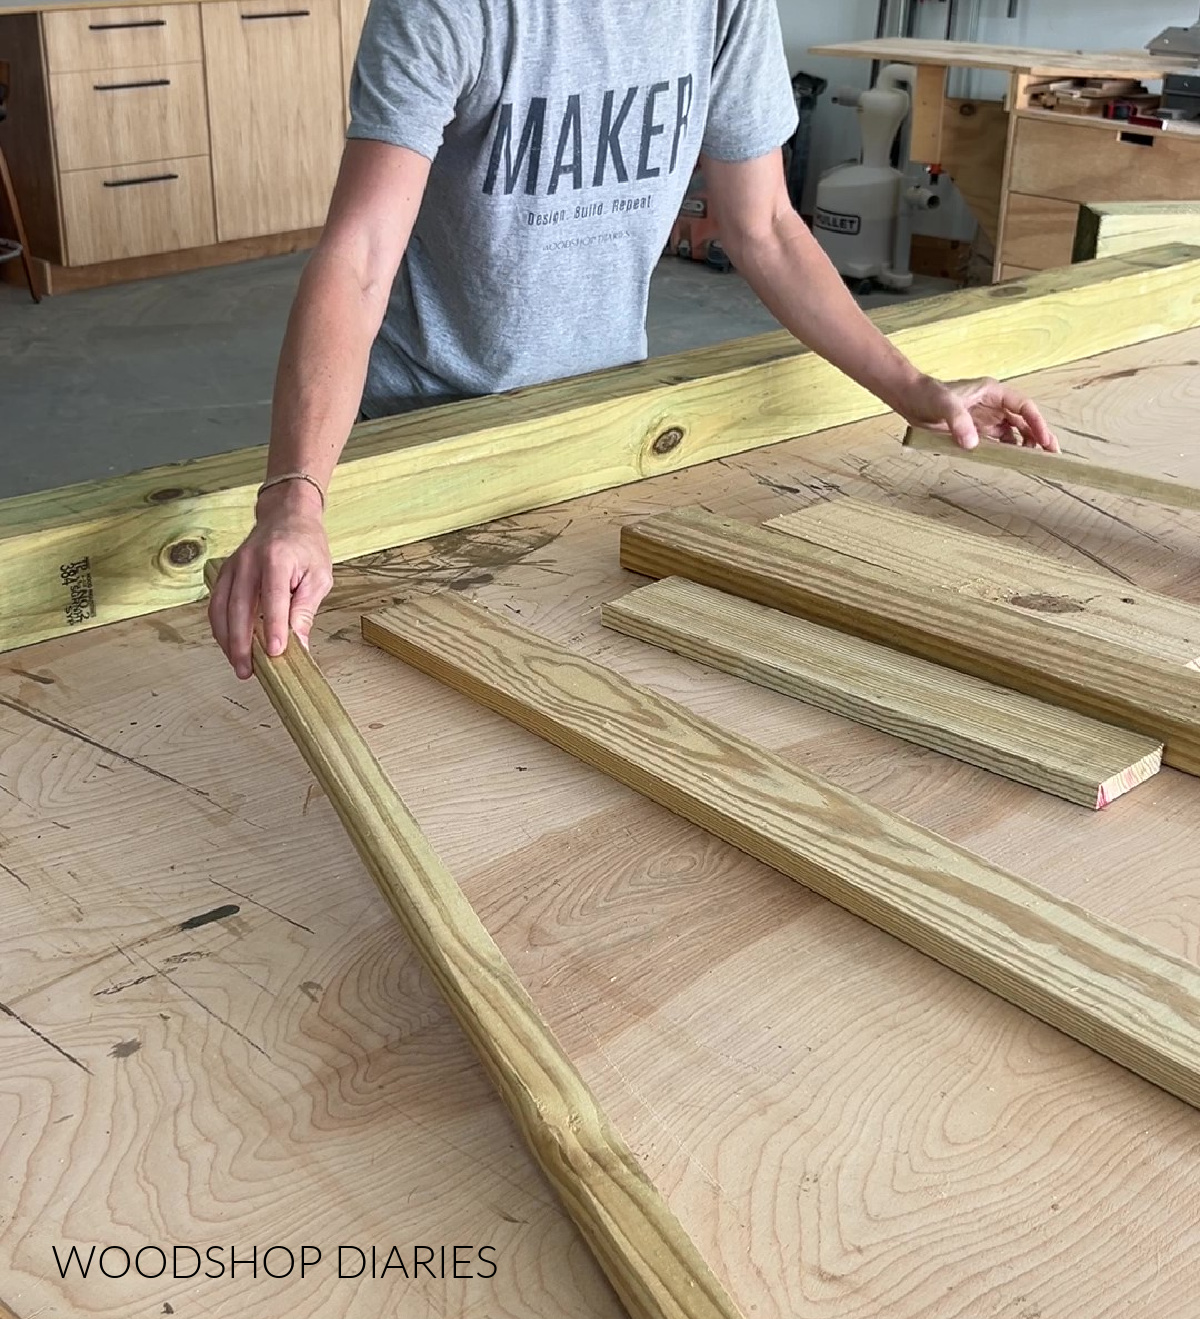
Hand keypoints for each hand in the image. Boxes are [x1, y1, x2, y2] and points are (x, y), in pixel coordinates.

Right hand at [208, 480, 332, 678]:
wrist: (286, 516)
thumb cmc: (306, 546)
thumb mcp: (319, 576)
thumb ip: (305, 610)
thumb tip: (298, 644)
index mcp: (276, 559)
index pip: (272, 598)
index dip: (272, 627)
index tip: (274, 653)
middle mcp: (248, 562)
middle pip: (239, 607)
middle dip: (241, 643)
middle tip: (248, 671)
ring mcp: (232, 567)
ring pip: (221, 609)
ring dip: (227, 641)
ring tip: (239, 666)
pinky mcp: (224, 574)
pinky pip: (216, 605)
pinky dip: (221, 628)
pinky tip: (230, 646)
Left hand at [898, 375, 1059, 452]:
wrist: (908, 398)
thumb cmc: (927, 395)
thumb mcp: (944, 404)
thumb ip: (958, 422)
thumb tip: (973, 445)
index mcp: (994, 392)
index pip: (1024, 407)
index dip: (1037, 423)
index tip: (1044, 440)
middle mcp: (994, 405)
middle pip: (1024, 420)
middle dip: (1039, 436)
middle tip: (1051, 455)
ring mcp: (985, 418)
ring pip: (1013, 432)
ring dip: (1025, 445)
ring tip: (1035, 461)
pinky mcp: (975, 430)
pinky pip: (996, 441)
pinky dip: (1006, 451)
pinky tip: (1011, 461)